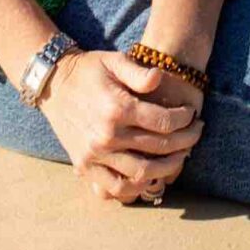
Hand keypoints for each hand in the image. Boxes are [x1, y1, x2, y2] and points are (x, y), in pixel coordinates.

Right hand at [35, 50, 203, 204]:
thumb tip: (160, 78)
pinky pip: (114, 189)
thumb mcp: (114, 61)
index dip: (185, 120)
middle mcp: (107, 136)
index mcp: (117, 109)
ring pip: (141, 174)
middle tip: (195, 135)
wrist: (53, 84)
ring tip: (180, 157)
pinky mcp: (84, 167)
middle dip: (185, 142)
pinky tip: (150, 177)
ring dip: (167, 169)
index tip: (192, 114)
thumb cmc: (89, 70)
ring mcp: (95, 155)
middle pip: (158, 149)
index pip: (164, 122)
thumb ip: (139, 72)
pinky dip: (136, 188)